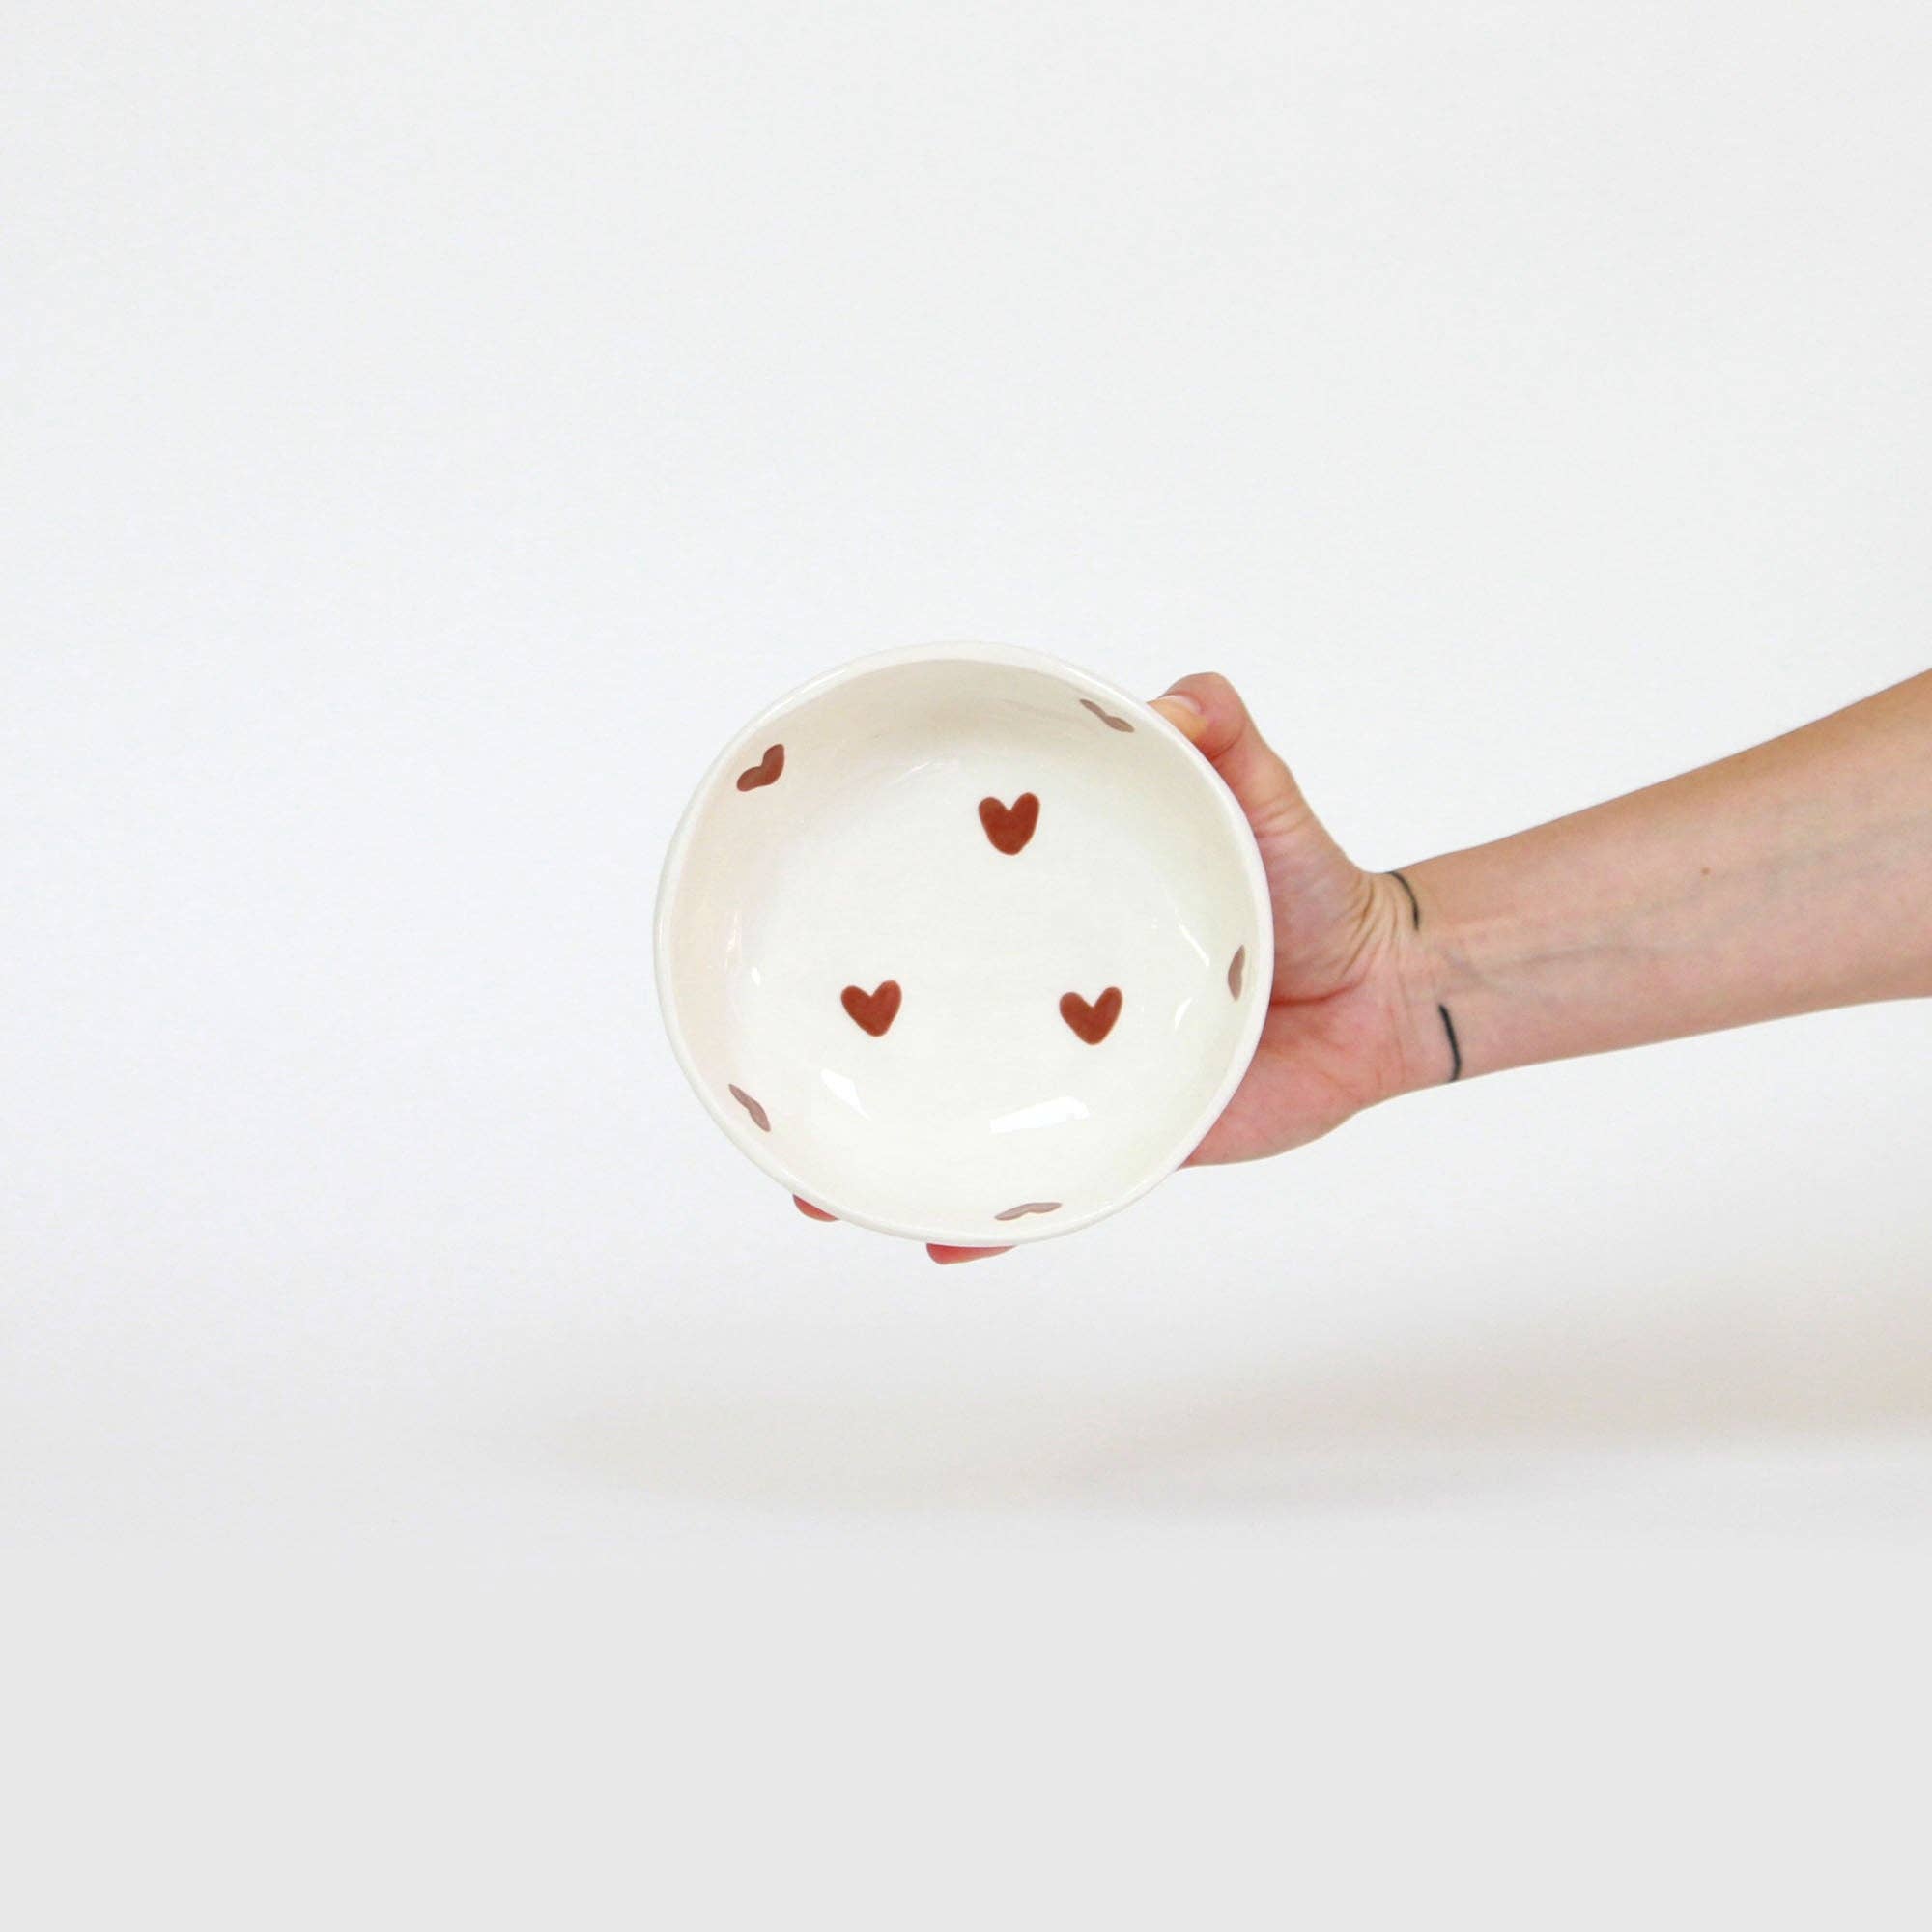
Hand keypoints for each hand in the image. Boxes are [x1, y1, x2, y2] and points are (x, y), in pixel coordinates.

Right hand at [792, 671, 1435, 1259]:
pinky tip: (946, 1245)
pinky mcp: (1121, 1135)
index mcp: (1056, 910)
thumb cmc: (1310, 889)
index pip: (945, 911)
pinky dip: (996, 1226)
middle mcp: (1045, 993)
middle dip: (840, 1054)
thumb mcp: (1261, 798)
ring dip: (891, 1153)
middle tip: (767, 1078)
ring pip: (965, 1116)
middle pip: (923, 1028)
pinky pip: (1046, 1189)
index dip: (863, 923)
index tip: (787, 920)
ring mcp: (1076, 1070)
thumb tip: (1176, 701)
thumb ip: (1225, 737)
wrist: (1379, 994)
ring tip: (824, 1191)